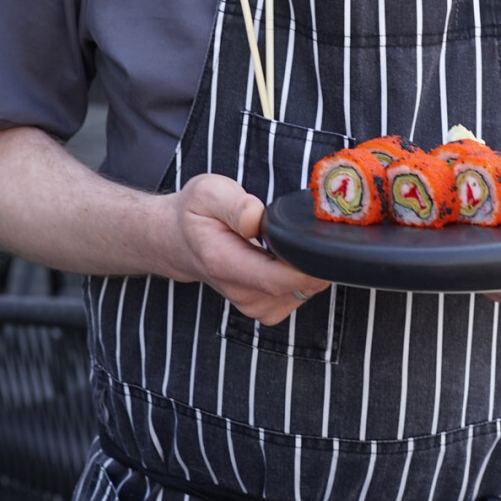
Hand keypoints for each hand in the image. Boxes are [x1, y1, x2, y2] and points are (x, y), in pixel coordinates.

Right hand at [160, 172, 328, 325]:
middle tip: (314, 230)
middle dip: (315, 261)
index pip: (276, 278)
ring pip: (303, 293)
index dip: (307, 266)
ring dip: (309, 268)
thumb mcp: (207, 193)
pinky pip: (299, 296)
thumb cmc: (195, 214)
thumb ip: (235, 204)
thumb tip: (256, 221)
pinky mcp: (262, 308)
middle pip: (296, 287)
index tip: (322, 245)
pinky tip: (290, 256)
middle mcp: (240, 291)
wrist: (178, 241)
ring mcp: (251, 304)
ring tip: (294, 241)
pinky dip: (304, 277)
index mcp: (225, 263)